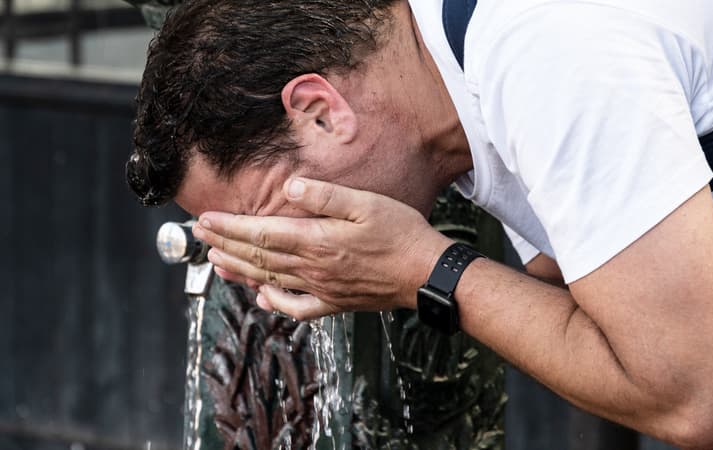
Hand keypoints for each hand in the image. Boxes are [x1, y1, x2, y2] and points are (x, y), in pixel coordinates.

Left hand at [192, 178, 452, 319]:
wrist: (426, 274)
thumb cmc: (401, 234)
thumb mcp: (367, 204)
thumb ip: (326, 196)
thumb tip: (290, 189)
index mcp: (318, 241)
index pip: (261, 234)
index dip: (230, 227)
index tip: (207, 219)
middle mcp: (313, 268)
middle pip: (258, 258)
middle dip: (225, 244)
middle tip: (201, 235)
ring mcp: (323, 289)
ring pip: (270, 281)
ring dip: (240, 270)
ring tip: (217, 261)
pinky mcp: (336, 303)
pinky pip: (297, 308)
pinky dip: (275, 303)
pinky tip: (262, 297)